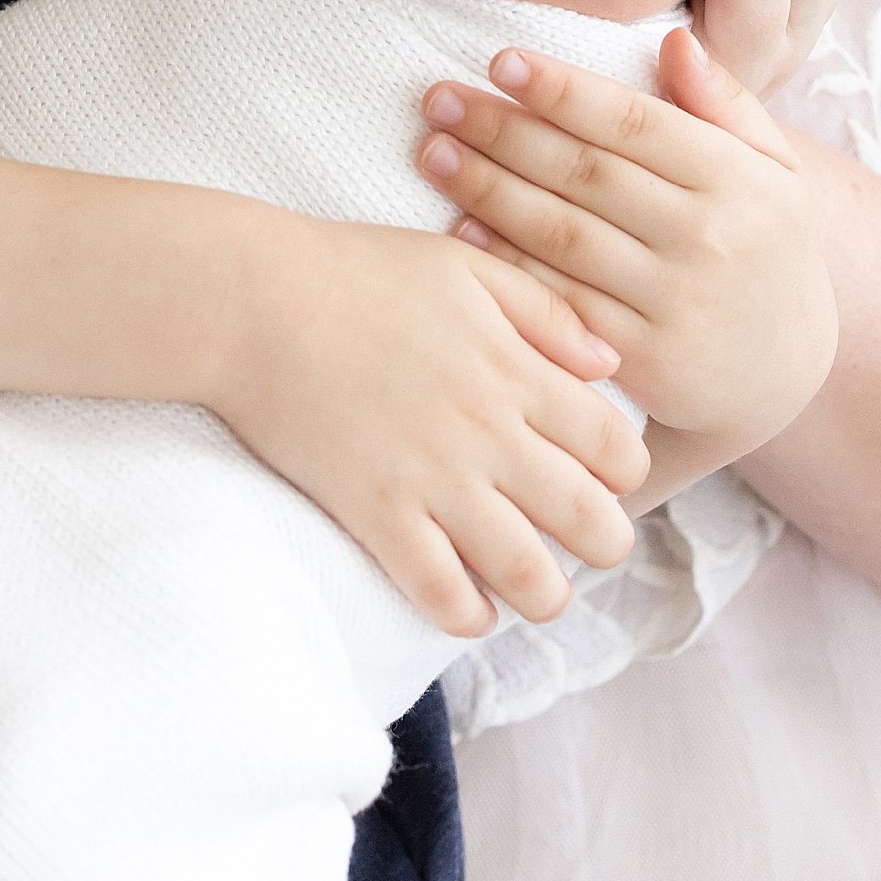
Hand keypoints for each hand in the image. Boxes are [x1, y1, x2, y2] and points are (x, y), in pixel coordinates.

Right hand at [206, 214, 648, 637]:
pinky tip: (469, 603)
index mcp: (516, 371)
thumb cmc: (357, 271)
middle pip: (593, 523)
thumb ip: (545, 312)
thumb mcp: (465, 267)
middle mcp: (489, 434)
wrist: (253, 301)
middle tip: (585, 540)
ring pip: (529, 575)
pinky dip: (468, 614)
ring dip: (548, 595)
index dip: (627, 472)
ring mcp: (433, 481)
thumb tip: (610, 363)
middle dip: (606, 544)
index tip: (606, 473)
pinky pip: (441, 593)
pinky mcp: (376, 515)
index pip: (617, 449)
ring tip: (538, 587)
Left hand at [416, 34, 837, 454]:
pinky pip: (562, 302)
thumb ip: (725, 103)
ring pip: (564, 235)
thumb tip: (675, 40)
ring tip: (433, 152)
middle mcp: (708, 235)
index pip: (635, 122)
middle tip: (438, 100)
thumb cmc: (764, 247)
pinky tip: (460, 234)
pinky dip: (507, 267)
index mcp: (737, 177)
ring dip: (489, 190)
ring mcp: (675, 300)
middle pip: (586, 172)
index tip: (500, 62)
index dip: (563, 90)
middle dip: (503, 131)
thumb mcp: (773, 169)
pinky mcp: (646, 359)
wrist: (785, 373)